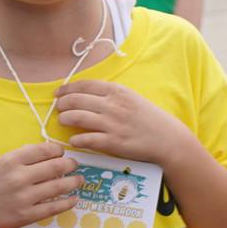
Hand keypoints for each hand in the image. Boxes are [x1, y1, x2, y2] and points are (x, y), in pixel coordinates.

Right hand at [0, 141, 77, 227]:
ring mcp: (24, 197)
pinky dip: (68, 202)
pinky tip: (74, 199)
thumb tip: (45, 152)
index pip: (45, 149)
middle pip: (57, 166)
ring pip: (60, 186)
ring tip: (79, 180)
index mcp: (10, 160)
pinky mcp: (27, 215)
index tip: (62, 153)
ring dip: (75, 182)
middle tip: (75, 165)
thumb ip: (20, 158)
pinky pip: (55, 207)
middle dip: (71, 164)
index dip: (58, 150)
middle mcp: (19, 177)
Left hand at [54, 80, 186, 163]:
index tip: (58, 93)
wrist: (168, 139)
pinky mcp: (113, 142)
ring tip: (64, 121)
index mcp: (118, 92)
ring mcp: (112, 124)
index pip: (84, 85)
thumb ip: (111, 95)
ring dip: (65, 119)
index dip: (67, 88)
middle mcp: (113, 105)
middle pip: (76, 100)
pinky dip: (76, 139)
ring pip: (76, 117)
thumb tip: (87, 94)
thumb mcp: (132, 98)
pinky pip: (85, 139)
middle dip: (62, 104)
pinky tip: (74, 140)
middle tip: (59, 108)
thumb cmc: (150, 118)